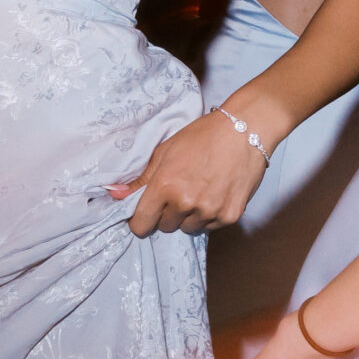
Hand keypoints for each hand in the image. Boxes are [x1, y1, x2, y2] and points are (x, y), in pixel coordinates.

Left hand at [109, 109, 269, 235]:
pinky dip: (210, 215)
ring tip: (200, 190)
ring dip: (189, 215)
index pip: (141, 224)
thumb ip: (141, 179)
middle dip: (167, 213)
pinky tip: (216, 193)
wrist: (244, 130)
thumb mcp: (165, 151)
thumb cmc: (202, 136)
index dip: (141, 220)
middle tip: (180, 191)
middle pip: (165, 227)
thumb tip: (114, 194)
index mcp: (164, 186)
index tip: (147, 213)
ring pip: (188, 228)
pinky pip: (210, 226)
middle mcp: (185, 203)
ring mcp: (209, 211)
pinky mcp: (229, 216)